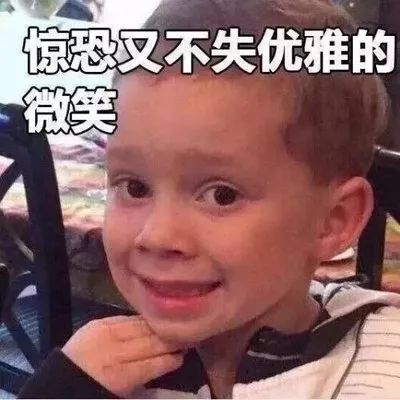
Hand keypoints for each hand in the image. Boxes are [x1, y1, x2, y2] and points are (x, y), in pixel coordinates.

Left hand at [62, 315, 188, 396]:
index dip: (171, 359)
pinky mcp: (99, 323)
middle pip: (150, 342)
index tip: (184, 355)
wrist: (60, 381)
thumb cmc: (93, 390)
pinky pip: (127, 318)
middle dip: (170, 340)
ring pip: (141, 327)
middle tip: (187, 337)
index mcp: (119, 376)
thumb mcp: (120, 391)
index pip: (153, 364)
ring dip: (159, 327)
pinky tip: (153, 321)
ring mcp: (106, 334)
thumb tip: (167, 360)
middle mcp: (114, 352)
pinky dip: (142, 321)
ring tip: (173, 327)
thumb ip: (142, 374)